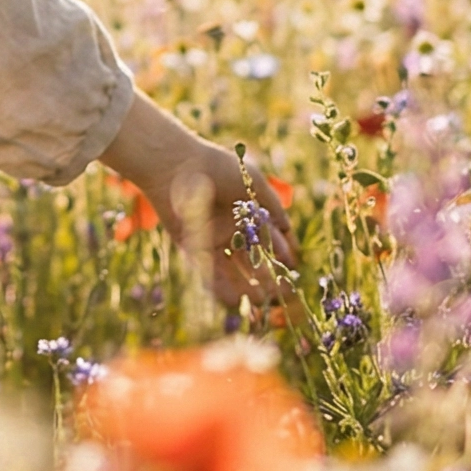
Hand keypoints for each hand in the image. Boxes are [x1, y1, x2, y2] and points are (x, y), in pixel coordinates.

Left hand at [99, 92, 297, 312]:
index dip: (282, 253)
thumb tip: (288, 228)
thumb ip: (273, 205)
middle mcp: (231, 227)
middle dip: (268, 276)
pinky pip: (210, 272)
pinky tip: (236, 301)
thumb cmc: (217, 168)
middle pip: (253, 257)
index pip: (269, 238)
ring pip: (233, 269)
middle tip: (282, 294)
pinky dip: (222, 288)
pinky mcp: (192, 246)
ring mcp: (212, 238)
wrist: (177, 166)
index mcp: (247, 211)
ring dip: (248, 286)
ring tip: (263, 303)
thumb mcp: (253, 181)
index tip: (293, 268)